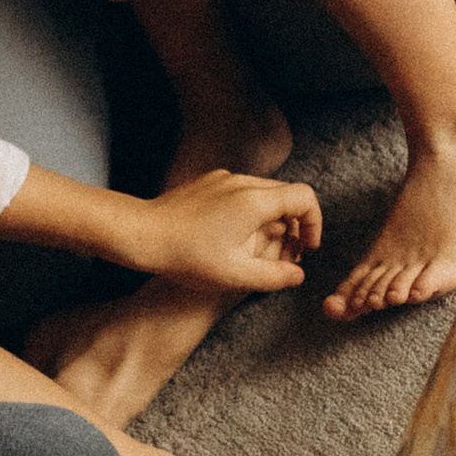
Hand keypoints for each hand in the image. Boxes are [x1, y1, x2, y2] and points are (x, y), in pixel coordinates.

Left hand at [128, 165, 322, 294]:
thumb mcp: (235, 275)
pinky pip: (241, 191)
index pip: (305, 198)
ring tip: (259, 247)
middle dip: (294, 223)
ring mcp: (223, 178)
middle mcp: (243, 182)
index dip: (314, 223)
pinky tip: (233, 236)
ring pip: (264, 192)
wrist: (141, 234)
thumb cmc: (186, 256)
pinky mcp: (208, 182)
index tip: (306, 247)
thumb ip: (274, 276)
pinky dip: (250, 210)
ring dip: (272, 217)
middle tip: (286, 253)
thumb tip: (298, 274)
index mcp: (255, 201)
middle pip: (286, 194)